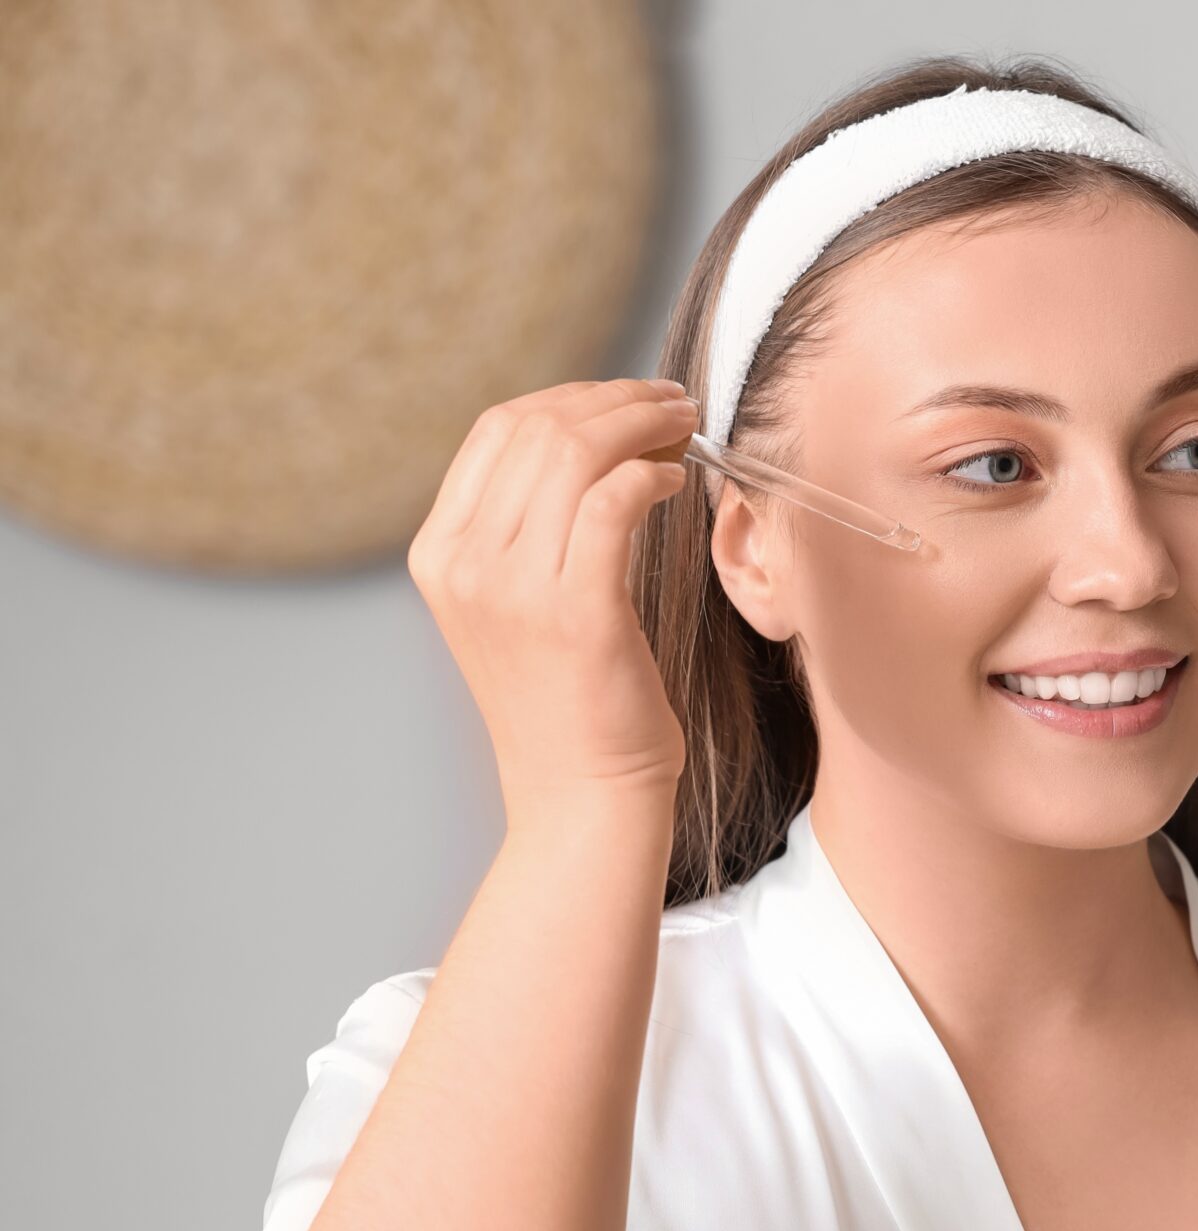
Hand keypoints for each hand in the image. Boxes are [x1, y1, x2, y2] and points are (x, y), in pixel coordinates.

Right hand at [408, 377, 697, 820]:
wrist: (580, 792)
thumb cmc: (570, 696)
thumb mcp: (519, 602)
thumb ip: (528, 527)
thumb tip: (590, 439)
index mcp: (440, 552)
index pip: (497, 430)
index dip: (570, 397)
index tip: (628, 399)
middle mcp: (463, 563)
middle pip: (537, 429)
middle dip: (615, 401)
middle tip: (673, 404)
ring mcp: (512, 588)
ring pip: (575, 454)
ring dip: (641, 426)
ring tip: (684, 430)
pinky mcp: (574, 612)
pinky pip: (612, 503)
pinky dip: (650, 475)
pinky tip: (677, 482)